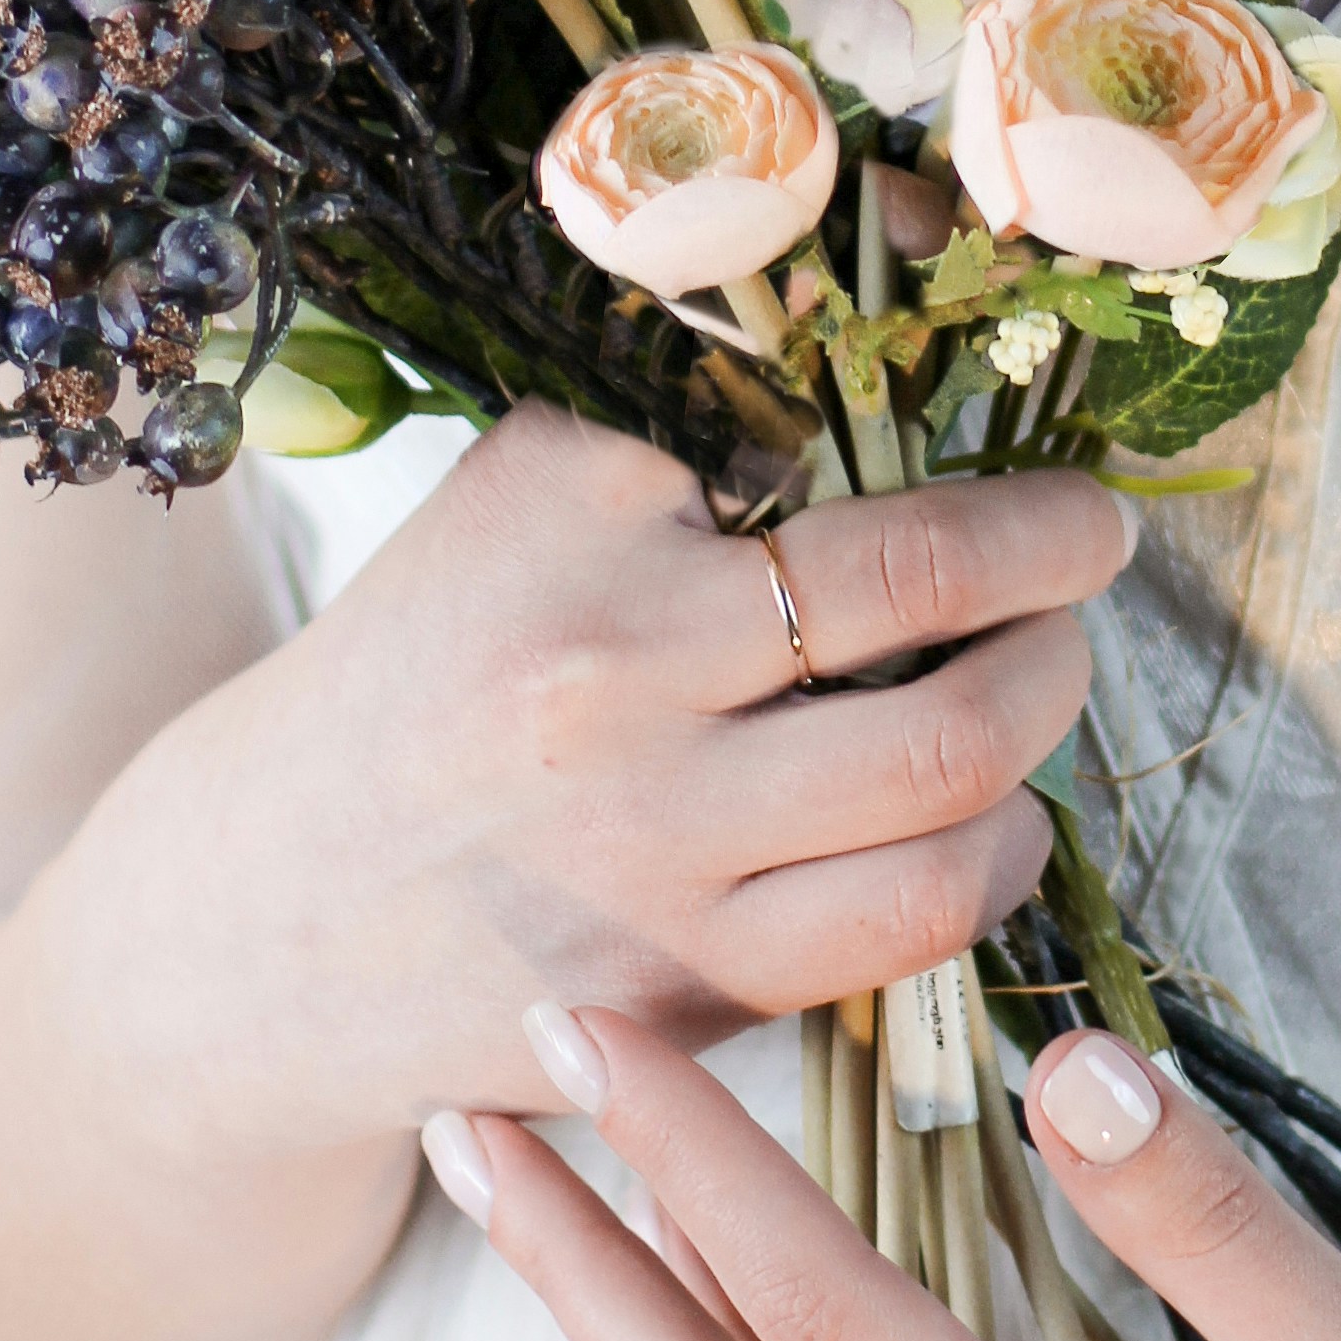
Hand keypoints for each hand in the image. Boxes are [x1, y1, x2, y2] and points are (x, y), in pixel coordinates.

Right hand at [28, 406, 1123, 1170]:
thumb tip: (911, 343)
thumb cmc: (425, 661)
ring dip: (1040, 738)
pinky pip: (906, 933)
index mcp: (582, 531)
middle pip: (944, 655)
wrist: (262, 906)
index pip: (881, 510)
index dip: (1027, 511)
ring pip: (950, 808)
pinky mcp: (683, 996)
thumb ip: (702, 420)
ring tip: (1039, 686)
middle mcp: (620, 693)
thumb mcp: (528, 487)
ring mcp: (656, 863)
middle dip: (1058, 612)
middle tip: (1079, 580)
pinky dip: (987, 865)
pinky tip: (982, 821)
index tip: (1078, 505)